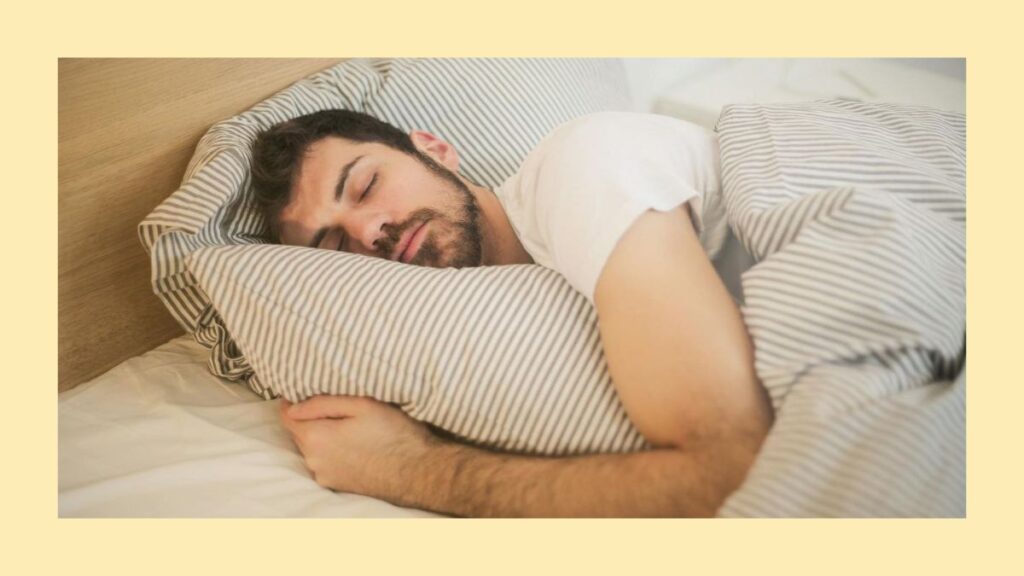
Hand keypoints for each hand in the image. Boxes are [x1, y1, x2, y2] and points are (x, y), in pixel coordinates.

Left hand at [279, 395, 436, 499]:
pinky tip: (355, 445)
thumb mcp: (361, 405)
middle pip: (300, 432)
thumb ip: (321, 403)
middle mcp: (314, 461)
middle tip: (338, 407)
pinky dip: (333, 452)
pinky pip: (325, 462)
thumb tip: (292, 406)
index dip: (293, 401)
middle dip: (311, 418)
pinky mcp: (337, 485)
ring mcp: (325, 476)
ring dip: (324, 436)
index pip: (287, 416)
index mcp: (316, 438)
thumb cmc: (393, 434)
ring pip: (313, 448)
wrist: (418, 472)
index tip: (306, 391)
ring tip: (350, 427)